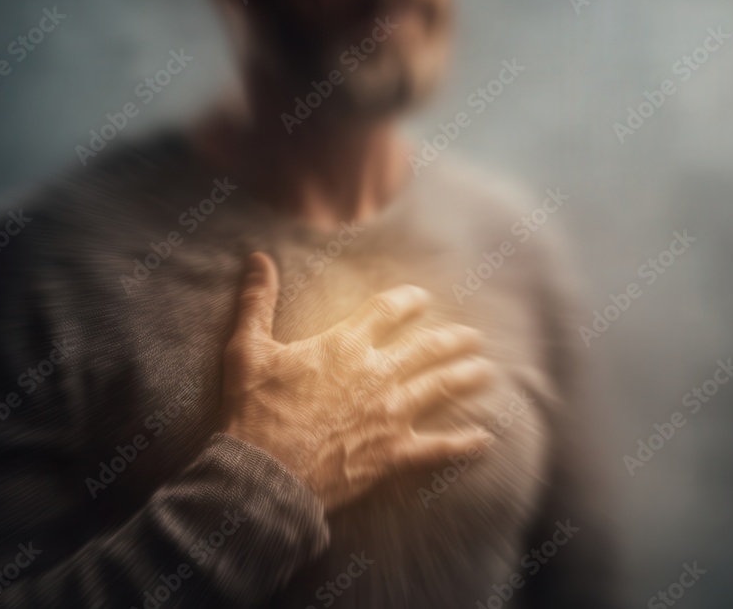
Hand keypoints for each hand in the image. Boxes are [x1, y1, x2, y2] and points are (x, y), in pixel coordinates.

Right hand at [223, 252, 490, 510]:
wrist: (265, 474)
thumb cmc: (255, 411)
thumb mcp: (247, 349)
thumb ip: (257, 301)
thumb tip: (258, 259)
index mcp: (345, 345)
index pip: (387, 310)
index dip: (408, 300)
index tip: (422, 299)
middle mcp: (377, 374)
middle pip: (428, 348)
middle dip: (453, 340)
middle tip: (472, 337)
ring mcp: (391, 414)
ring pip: (441, 387)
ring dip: (466, 377)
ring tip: (485, 371)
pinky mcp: (394, 453)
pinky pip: (439, 447)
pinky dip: (463, 444)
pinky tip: (483, 440)